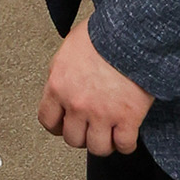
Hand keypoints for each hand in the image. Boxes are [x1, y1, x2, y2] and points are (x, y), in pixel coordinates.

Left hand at [38, 18, 151, 157]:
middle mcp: (77, 104)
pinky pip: (124, 144)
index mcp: (58, 86)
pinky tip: (127, 137)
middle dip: (82, 135)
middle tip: (90, 128)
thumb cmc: (103, 34)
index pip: (48, 121)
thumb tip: (62, 84)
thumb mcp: (69, 48)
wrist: (132, 32)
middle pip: (72, 139)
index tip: (65, 126)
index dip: (58, 126)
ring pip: (97, 148)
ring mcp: (102, 113)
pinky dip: (126, 144)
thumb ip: (62, 72)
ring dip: (103, 143)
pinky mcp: (128, 117)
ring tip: (109, 135)